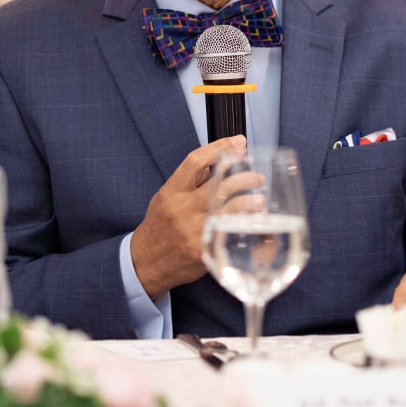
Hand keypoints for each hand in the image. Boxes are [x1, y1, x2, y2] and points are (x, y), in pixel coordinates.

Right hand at [130, 135, 246, 299]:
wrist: (146, 263)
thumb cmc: (159, 228)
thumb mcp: (166, 198)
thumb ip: (190, 181)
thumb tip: (219, 162)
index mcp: (172, 192)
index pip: (196, 161)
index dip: (220, 148)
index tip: (238, 143)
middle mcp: (183, 209)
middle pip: (219, 185)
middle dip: (244, 177)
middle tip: (257, 176)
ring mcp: (195, 230)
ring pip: (229, 209)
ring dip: (250, 202)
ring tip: (260, 200)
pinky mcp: (205, 250)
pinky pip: (230, 233)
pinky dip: (244, 225)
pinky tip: (253, 222)